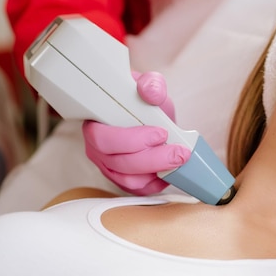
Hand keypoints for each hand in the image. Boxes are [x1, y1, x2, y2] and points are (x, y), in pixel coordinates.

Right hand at [83, 72, 190, 194]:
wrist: (150, 117)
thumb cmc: (143, 102)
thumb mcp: (149, 86)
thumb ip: (151, 85)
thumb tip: (151, 93)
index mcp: (95, 124)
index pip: (104, 139)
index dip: (132, 140)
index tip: (161, 133)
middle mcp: (97, 149)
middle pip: (119, 163)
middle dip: (154, 159)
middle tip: (180, 152)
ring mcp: (108, 167)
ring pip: (128, 180)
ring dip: (158, 171)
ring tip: (178, 159)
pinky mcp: (122, 180)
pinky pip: (137, 191)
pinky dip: (156, 185)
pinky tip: (169, 172)